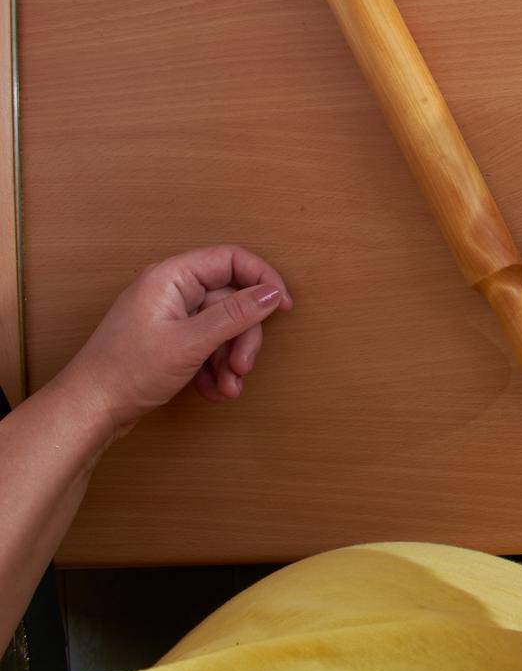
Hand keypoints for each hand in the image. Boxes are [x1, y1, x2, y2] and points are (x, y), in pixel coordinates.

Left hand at [56, 245, 293, 434]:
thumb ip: (235, 315)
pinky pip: (208, 345)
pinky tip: (213, 390)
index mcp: (171, 277)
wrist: (89, 410)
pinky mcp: (170, 339)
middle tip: (244, 366)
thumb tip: (271, 294)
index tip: (282, 306)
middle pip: (231, 300)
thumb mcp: (189, 342)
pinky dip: (216, 368)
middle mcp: (172, 291)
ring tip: (228, 387)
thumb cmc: (126, 371)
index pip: (230, 260)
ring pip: (223, 327)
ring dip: (231, 358)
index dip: (261, 279)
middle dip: (242, 337)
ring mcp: (171, 316)